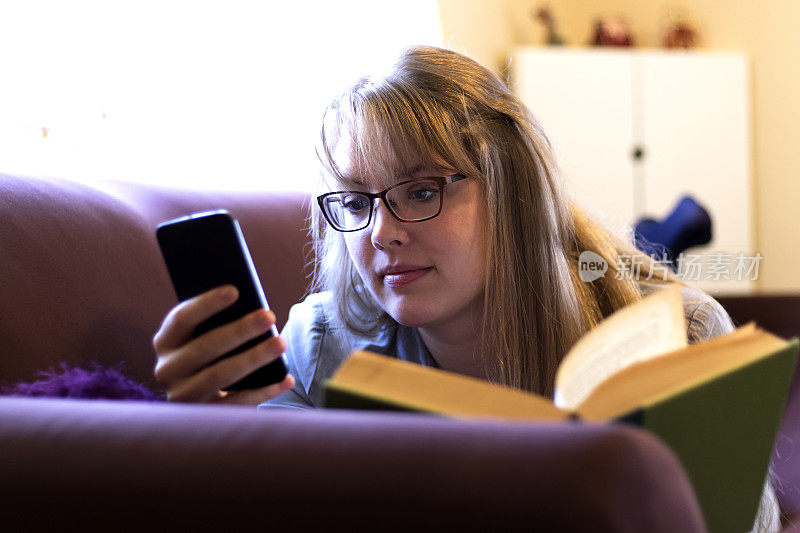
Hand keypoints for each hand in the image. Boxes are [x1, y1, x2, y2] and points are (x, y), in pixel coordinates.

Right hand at [153, 285, 294, 403]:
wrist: (200, 401)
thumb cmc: (212, 354)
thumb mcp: (205, 336)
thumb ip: (218, 322)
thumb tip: (251, 306)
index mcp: (166, 341)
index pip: (182, 318)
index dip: (207, 304)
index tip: (235, 290)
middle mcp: (167, 369)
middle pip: (205, 346)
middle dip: (240, 330)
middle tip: (270, 315)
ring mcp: (183, 395)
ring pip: (220, 375)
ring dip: (253, 358)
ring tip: (281, 344)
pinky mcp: (203, 416)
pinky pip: (236, 403)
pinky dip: (264, 391)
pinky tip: (286, 379)